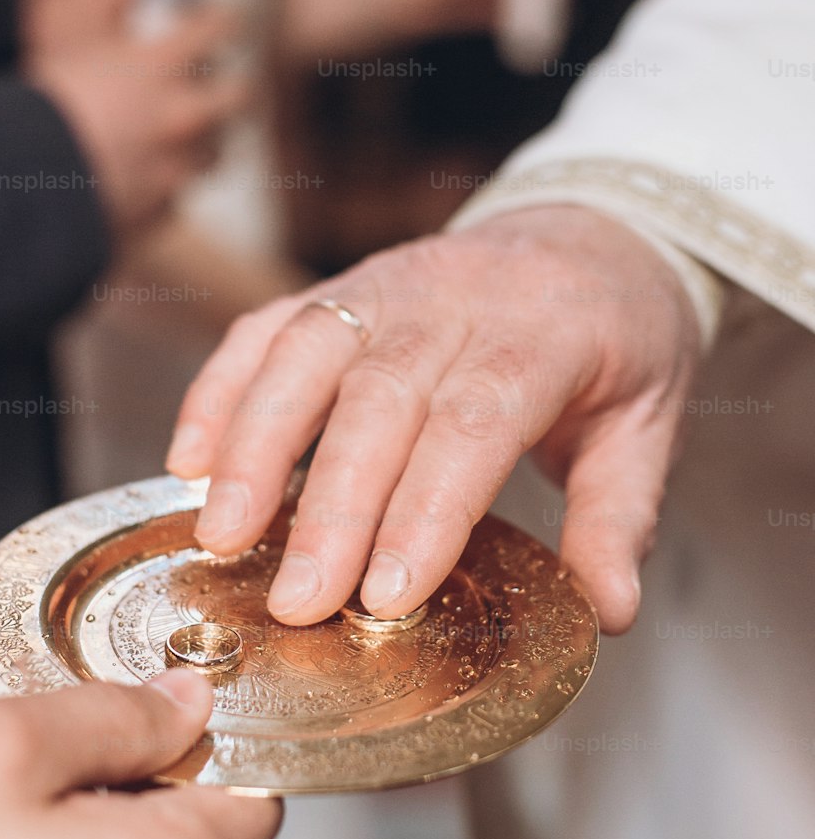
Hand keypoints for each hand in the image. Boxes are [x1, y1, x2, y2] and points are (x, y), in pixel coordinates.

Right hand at [30, 4, 249, 236]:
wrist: (16, 182)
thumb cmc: (35, 98)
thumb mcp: (65, 30)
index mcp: (160, 66)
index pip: (217, 28)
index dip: (223, 19)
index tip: (223, 19)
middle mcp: (180, 117)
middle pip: (239, 98)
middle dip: (235, 87)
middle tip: (225, 83)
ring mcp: (174, 169)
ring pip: (215, 153)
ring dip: (206, 140)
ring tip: (189, 136)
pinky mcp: (157, 211)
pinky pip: (179, 196)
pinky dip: (169, 185)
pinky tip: (149, 179)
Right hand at [166, 206, 702, 634]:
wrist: (592, 228)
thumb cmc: (617, 339)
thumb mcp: (649, 423)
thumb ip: (620, 515)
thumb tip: (609, 610)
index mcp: (545, 333)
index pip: (475, 421)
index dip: (424, 509)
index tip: (385, 595)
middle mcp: (455, 298)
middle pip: (380, 397)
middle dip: (331, 507)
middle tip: (295, 600)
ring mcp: (389, 283)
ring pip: (306, 354)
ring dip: (254, 446)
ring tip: (222, 536)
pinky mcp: (343, 287)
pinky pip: (266, 329)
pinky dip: (220, 390)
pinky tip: (188, 461)